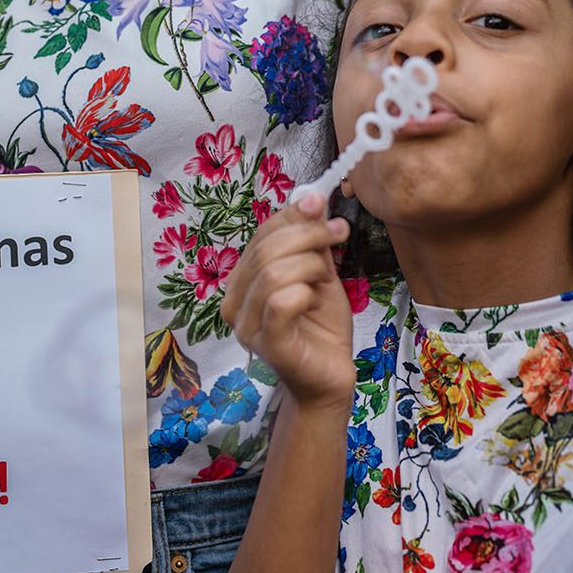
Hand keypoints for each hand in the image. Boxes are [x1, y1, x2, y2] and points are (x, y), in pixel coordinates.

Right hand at [219, 193, 354, 409]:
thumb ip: (310, 239)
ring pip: (273, 273)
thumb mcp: (318, 272)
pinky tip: (314, 299)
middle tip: (338, 234)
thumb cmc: (321, 325)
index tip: (326, 208)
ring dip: (310, 265)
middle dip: (308, 235)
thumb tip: (311, 197)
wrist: (331, 376)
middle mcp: (234, 302)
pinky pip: (281, 303)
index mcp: (242, 280)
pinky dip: (305, 292)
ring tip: (327, 277)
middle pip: (265, 250)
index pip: (261, 234)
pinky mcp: (267, 345)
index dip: (293, 216)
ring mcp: (246, 326)